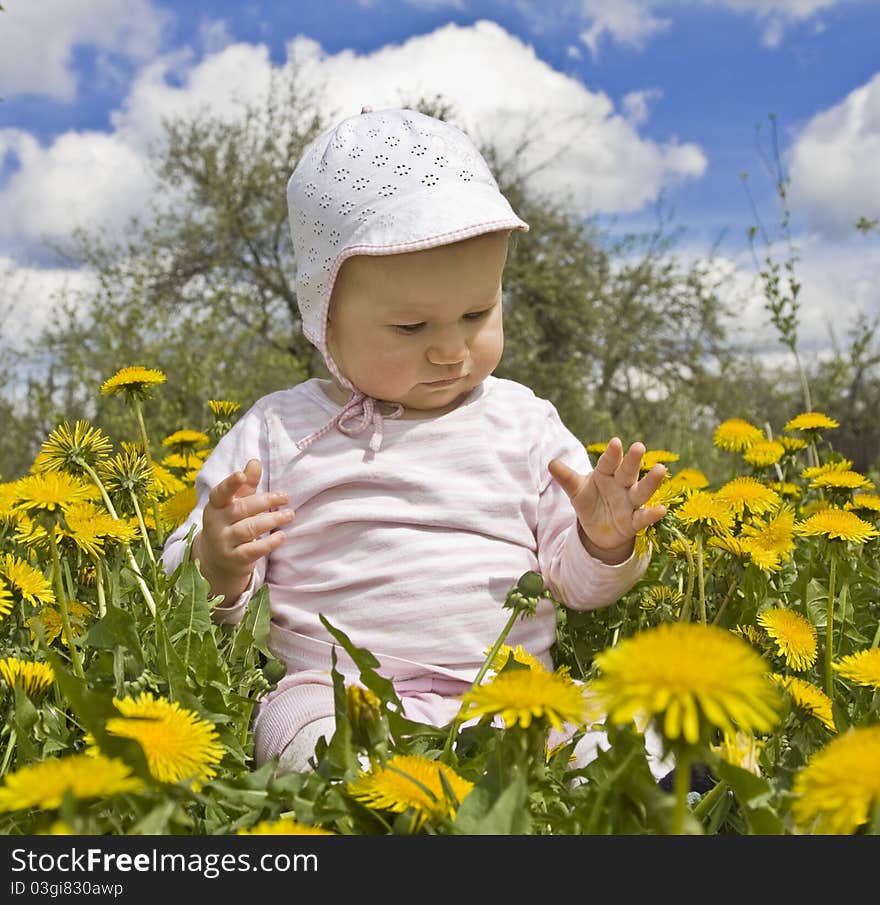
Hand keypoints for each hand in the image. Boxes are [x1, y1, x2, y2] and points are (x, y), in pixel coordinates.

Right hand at [191, 459, 293, 601]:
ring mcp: (224, 543)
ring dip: (271, 520)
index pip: (220, 493)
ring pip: (248, 529)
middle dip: (265, 501)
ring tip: (289, 514)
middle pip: (242, 509)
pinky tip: (282, 536)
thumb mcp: (235, 503)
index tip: (241, 475)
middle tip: (286, 497)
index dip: (230, 484)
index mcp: (215, 506)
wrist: (216, 560)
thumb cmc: (230, 524)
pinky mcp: (234, 560)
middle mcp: (216, 524)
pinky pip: (252, 551)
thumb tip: (255, 461)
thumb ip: (246, 484)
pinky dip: (268, 543)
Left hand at [549, 437, 666, 563]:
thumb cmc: (589, 502)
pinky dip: (652, 515)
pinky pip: (644, 518)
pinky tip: (661, 509)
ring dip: (651, 481)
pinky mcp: (634, 522)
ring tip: (660, 469)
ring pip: (642, 491)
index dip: (612, 454)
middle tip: (639, 446)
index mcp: (606, 473)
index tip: (615, 442)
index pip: (609, 462)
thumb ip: (566, 478)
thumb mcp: (576, 491)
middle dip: (633, 461)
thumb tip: (551, 463)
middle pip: (628, 471)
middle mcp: (621, 485)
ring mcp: (630, 503)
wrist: (598, 529)